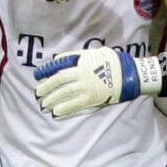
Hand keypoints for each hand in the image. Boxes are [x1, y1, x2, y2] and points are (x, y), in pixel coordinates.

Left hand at [35, 47, 162, 118]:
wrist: (129, 74)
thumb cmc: (110, 61)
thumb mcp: (92, 53)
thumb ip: (74, 57)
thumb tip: (57, 60)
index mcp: (81, 65)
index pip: (59, 72)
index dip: (46, 76)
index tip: (36, 78)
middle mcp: (82, 78)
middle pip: (60, 86)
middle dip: (47, 91)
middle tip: (38, 95)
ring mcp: (88, 90)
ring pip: (66, 97)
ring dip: (53, 102)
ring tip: (44, 106)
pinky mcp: (94, 100)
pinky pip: (76, 106)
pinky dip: (65, 110)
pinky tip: (56, 113)